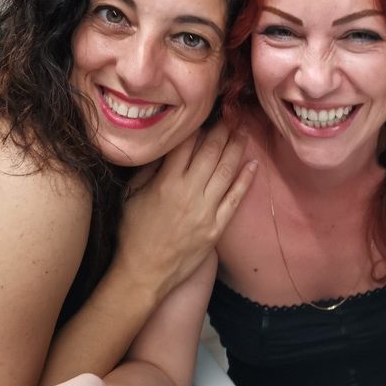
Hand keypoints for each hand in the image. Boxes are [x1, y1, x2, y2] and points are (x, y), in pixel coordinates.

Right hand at [115, 123, 256, 297]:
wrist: (144, 272)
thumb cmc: (132, 233)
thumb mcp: (131, 196)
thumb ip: (148, 170)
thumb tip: (164, 147)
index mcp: (166, 182)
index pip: (186, 144)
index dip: (197, 126)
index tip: (206, 113)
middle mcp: (189, 192)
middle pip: (211, 152)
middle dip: (222, 131)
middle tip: (231, 115)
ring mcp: (205, 211)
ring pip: (226, 172)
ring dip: (237, 149)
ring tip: (244, 131)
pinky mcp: (216, 227)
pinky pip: (235, 199)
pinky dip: (246, 180)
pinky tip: (253, 164)